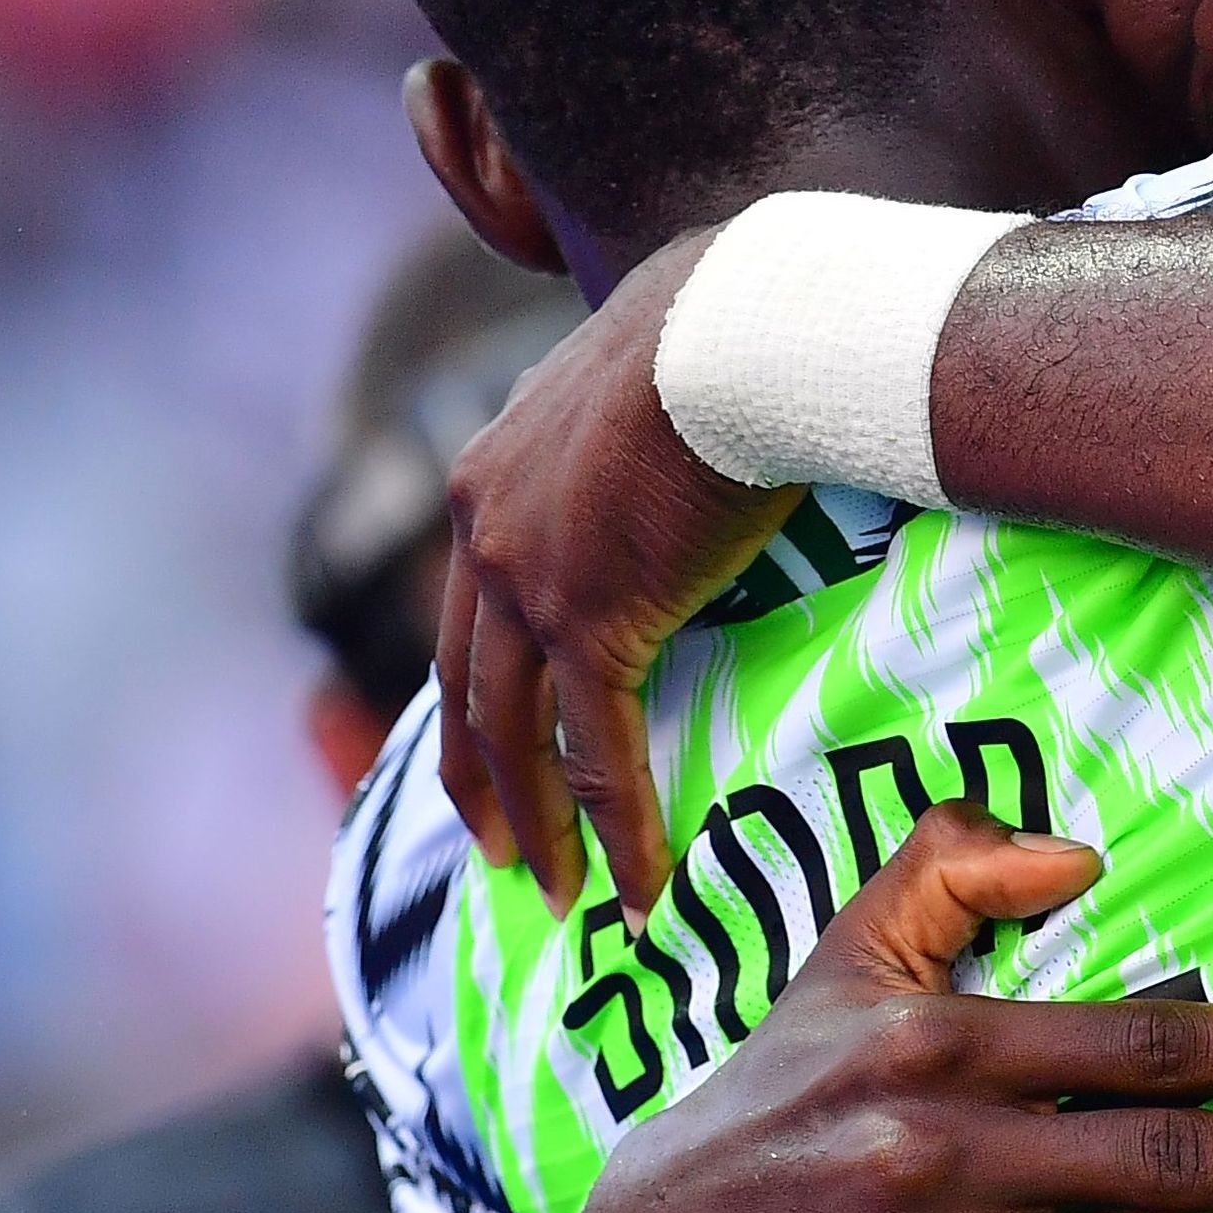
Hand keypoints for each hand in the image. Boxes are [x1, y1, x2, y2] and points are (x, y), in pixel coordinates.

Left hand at [435, 225, 787, 910]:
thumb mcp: (647, 375)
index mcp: (491, 471)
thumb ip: (638, 425)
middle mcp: (484, 527)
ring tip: (556, 891)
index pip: (469, 606)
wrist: (747, 320)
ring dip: (532, 821)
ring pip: (511, 732)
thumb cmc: (736, 323)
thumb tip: (695, 421)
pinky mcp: (591, 618)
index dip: (482, 685)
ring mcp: (528, 578)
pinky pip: (596, 748)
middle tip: (504, 851)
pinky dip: (614, 825)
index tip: (497, 745)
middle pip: (465, 682)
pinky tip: (636, 884)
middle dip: (481, 777)